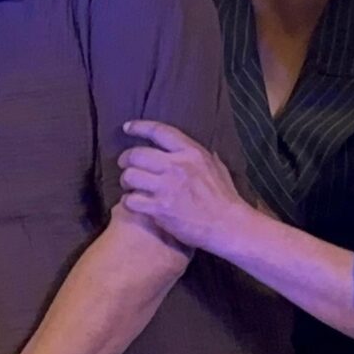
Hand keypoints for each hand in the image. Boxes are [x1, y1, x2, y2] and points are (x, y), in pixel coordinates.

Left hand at [117, 120, 249, 249]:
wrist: (228, 226)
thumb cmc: (224, 197)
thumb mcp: (217, 167)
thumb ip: (200, 155)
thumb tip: (189, 145)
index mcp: (192, 153)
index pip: (159, 131)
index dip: (139, 127)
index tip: (127, 127)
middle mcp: (177, 167)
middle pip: (136, 154)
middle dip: (126, 159)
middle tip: (125, 165)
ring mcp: (166, 188)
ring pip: (130, 176)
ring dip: (126, 181)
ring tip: (131, 185)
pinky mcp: (159, 208)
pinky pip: (131, 199)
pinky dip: (129, 201)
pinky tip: (135, 203)